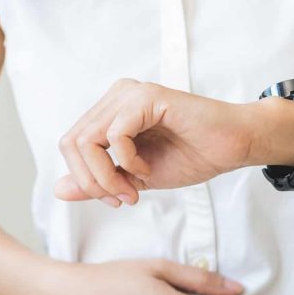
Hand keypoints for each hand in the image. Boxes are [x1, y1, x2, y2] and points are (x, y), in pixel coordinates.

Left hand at [55, 79, 293, 206]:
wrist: (234, 146)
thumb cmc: (193, 156)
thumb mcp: (136, 179)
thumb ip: (98, 182)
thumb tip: (58, 190)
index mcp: (109, 112)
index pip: (70, 145)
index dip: (85, 180)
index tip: (118, 200)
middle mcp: (115, 97)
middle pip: (70, 143)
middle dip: (92, 181)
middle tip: (123, 198)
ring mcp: (129, 94)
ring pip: (86, 139)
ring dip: (107, 175)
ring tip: (135, 188)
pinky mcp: (146, 98)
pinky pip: (115, 135)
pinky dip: (127, 161)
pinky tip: (148, 170)